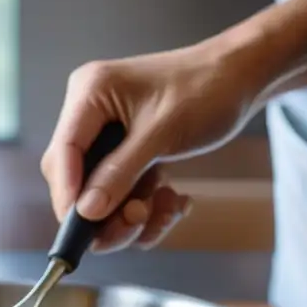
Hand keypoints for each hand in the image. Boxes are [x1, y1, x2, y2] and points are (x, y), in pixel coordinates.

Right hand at [41, 41, 257, 252]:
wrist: (243, 77)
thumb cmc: (207, 89)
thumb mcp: (163, 134)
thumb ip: (120, 173)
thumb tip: (86, 211)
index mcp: (89, 94)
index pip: (62, 153)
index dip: (68, 195)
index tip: (82, 229)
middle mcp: (90, 113)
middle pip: (76, 179)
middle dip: (106, 210)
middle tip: (137, 222)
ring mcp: (107, 133)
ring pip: (100, 193)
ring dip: (132, 213)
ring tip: (166, 209)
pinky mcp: (124, 150)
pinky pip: (122, 191)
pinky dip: (145, 205)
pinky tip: (172, 201)